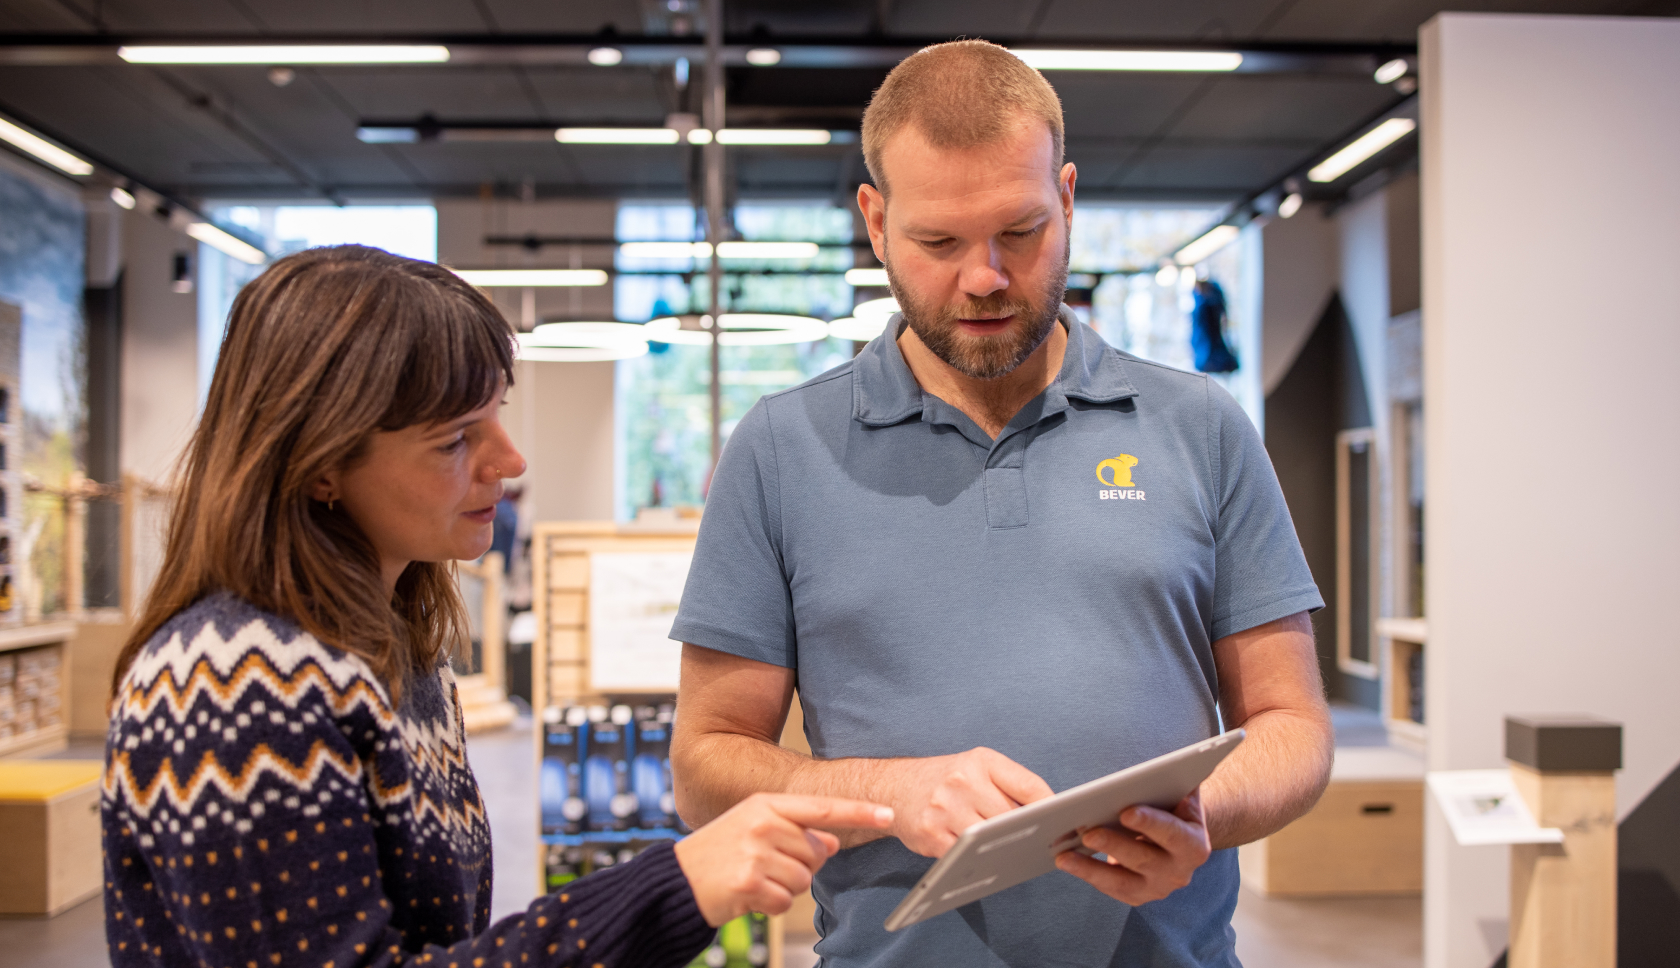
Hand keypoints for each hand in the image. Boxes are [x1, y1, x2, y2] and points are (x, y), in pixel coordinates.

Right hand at [673, 792, 893, 926]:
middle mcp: (763, 823)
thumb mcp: (754, 827)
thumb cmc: (718, 852)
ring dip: (783, 887)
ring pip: (803, 879)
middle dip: (799, 865)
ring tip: (754, 878)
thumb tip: (832, 841)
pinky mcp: (749, 881)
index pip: (823, 808)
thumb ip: (794, 829)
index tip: (888, 814)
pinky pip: (784, 901)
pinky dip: (769, 904)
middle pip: (817, 853)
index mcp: (766, 804)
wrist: (676, 879)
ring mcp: (755, 852)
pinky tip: (747, 894)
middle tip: (765, 864)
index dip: (859, 812)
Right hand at [884, 747, 1053, 857]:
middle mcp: (963, 781)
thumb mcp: (976, 766)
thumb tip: (1049, 814)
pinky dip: (978, 860)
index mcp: (982, 761)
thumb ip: (1008, 785)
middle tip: (1045, 845)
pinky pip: (966, 855)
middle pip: (1012, 817)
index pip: (1028, 785)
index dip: (1051, 807)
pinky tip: (987, 862)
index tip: (1063, 822)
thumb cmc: (946, 779)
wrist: (894, 787)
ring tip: (1018, 855)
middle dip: (1027, 833)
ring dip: (1004, 849)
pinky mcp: (931, 835)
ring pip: (991, 839)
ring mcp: (945, 808)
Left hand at [1054, 789, 1211, 904]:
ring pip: (1122, 882)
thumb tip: (1165, 768)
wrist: (1178, 838)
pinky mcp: (1136, 896)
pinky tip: (1066, 861)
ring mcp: (1157, 888)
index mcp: (1194, 845)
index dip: (1150, 823)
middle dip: (1113, 845)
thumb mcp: (1181, 793)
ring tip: (1063, 855)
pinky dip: (1087, 874)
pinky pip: (1109, 888)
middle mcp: (1179, 873)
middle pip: (1143, 859)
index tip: (1125, 812)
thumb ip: (1176, 781)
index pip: (1173, 834)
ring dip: (1091, 868)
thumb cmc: (1173, 807)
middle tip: (1086, 831)